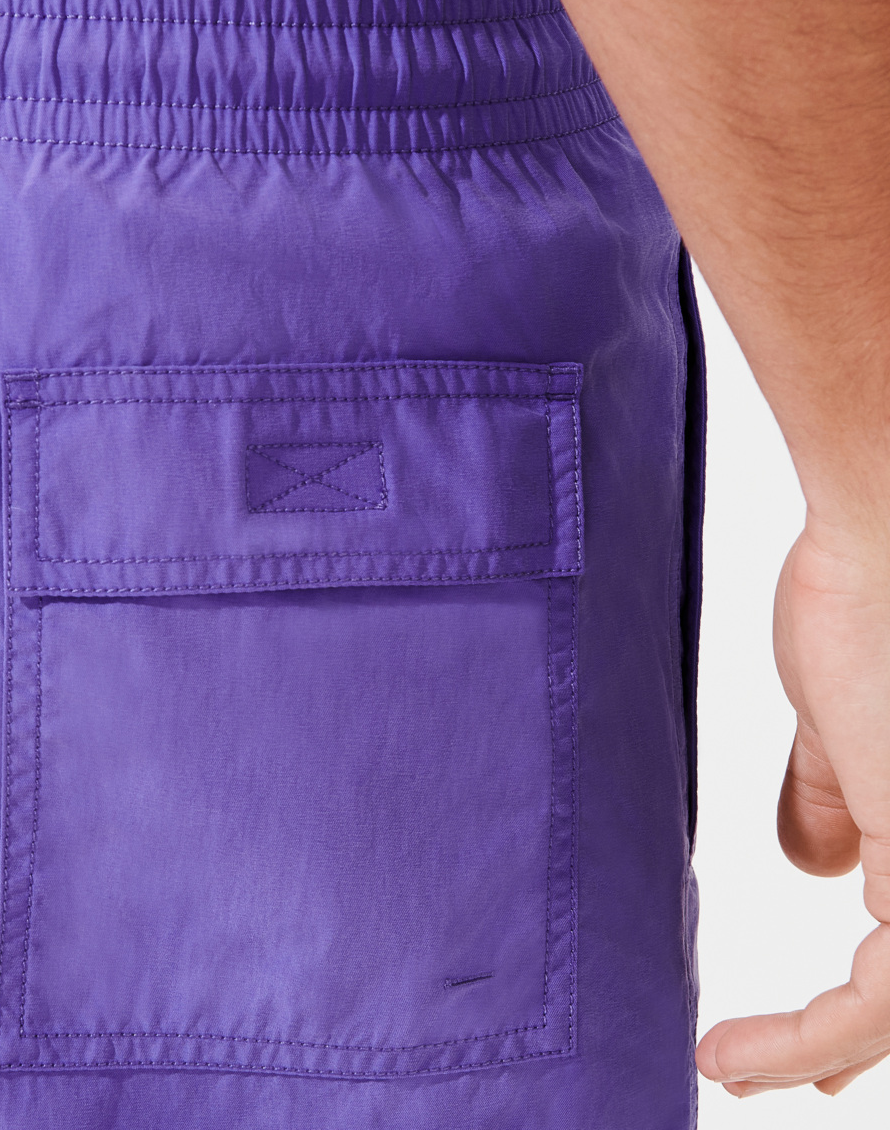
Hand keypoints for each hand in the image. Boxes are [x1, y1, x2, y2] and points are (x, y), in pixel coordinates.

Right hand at [697, 518, 889, 1095]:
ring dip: (812, 1052)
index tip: (795, 1032)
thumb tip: (819, 865)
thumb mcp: (842, 719)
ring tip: (733, 1065)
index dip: (859, 1005)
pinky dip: (807, 1038)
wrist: (885, 533)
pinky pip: (882, 997)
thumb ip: (837, 795)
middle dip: (840, 1042)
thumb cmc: (867, 598)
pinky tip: (737, 1050)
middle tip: (774, 1077)